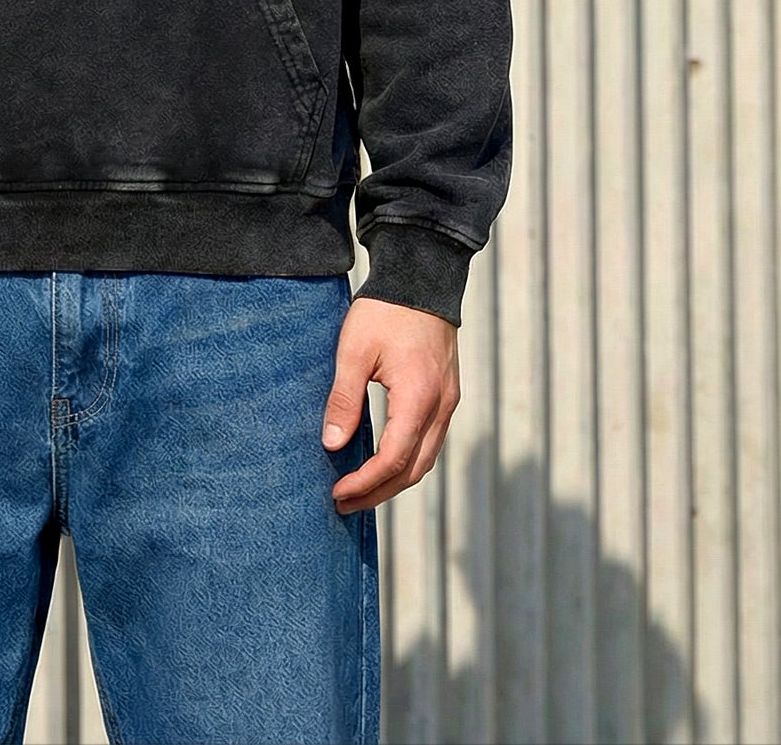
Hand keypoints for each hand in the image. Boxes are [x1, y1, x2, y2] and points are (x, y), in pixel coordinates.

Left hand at [320, 296, 459, 513]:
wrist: (421, 277)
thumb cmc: (384, 311)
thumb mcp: (354, 351)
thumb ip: (344, 400)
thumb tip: (332, 445)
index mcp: (418, 398)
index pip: (394, 459)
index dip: (365, 482)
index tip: (338, 493)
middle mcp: (441, 406)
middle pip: (414, 469)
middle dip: (379, 492)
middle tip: (344, 503)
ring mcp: (448, 401)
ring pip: (426, 459)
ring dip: (394, 480)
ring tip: (360, 490)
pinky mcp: (447, 393)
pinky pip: (430, 440)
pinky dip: (407, 459)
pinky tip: (383, 460)